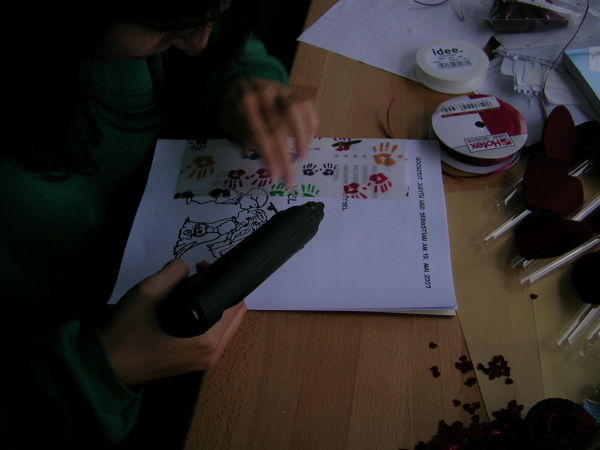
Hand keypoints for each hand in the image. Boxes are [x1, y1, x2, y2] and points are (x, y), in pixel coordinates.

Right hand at [99, 259, 246, 385]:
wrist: (103, 367)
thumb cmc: (125, 333)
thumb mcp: (146, 293)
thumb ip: (171, 273)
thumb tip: (185, 266)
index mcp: (207, 342)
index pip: (236, 305)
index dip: (222, 280)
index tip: (202, 268)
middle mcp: (212, 355)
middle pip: (235, 316)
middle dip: (222, 291)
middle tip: (198, 274)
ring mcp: (203, 362)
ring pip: (226, 327)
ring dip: (217, 305)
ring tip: (192, 286)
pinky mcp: (193, 363)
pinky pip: (213, 336)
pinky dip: (209, 319)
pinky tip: (190, 305)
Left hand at [218, 78, 318, 185]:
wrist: (243, 84)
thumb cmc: (237, 111)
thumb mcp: (231, 124)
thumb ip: (244, 140)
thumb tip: (260, 159)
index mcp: (246, 103)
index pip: (260, 133)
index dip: (268, 156)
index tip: (275, 176)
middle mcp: (265, 93)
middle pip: (278, 127)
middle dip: (285, 157)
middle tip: (290, 179)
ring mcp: (282, 90)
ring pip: (296, 111)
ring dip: (301, 137)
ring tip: (303, 157)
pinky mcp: (295, 91)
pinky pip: (307, 105)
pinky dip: (310, 123)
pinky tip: (308, 139)